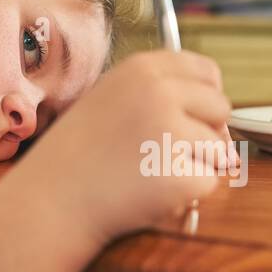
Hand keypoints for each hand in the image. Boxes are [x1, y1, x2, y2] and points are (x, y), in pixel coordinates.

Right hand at [14, 50, 233, 244]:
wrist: (50, 201)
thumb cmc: (79, 156)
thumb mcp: (111, 100)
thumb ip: (159, 94)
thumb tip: (220, 119)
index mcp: (142, 70)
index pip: (206, 71)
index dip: (207, 97)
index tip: (195, 116)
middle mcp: (160, 93)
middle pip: (220, 107)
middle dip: (206, 132)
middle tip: (166, 153)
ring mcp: (171, 133)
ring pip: (218, 148)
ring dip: (193, 165)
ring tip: (146, 173)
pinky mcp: (180, 175)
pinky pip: (208, 183)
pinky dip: (186, 195)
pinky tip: (148, 194)